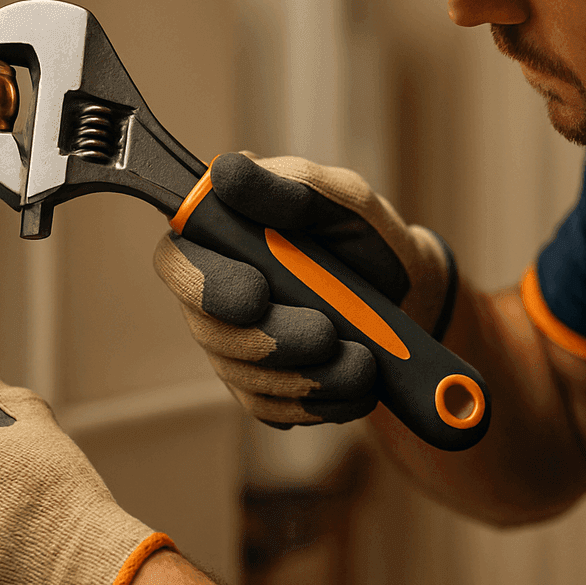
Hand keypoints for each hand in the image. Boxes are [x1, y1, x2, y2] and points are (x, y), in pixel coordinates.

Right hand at [154, 152, 456, 426]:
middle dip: (270, 340)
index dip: (205, 284)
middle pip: (208, 330)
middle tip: (327, 334)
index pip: (176, 260)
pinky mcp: (260, 390)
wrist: (408, 296)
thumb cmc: (365, 237)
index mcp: (220, 236)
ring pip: (243, 376)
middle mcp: (214, 293)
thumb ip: (290, 187)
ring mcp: (234, 346)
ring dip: (305, 377)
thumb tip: (225, 173)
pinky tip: (357, 389)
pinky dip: (318, 404)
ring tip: (363, 363)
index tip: (257, 294)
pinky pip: (272, 411)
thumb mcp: (342, 199)